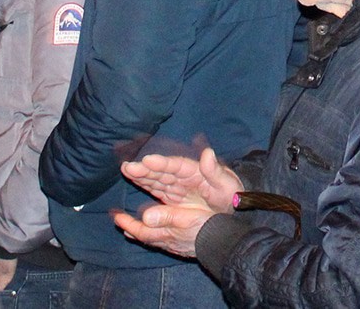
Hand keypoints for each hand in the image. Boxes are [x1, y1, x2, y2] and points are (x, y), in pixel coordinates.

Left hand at [113, 202, 216, 258]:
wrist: (221, 241)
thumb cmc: (204, 226)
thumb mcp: (185, 218)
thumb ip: (165, 216)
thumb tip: (146, 216)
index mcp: (166, 233)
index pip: (142, 231)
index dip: (128, 224)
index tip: (116, 218)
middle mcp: (168, 241)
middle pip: (146, 237)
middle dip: (133, 230)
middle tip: (122, 225)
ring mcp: (176, 244)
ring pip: (156, 240)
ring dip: (144, 234)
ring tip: (135, 231)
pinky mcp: (185, 245)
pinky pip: (166, 241)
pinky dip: (158, 237)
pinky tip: (162, 236)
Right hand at [122, 147, 242, 212]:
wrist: (233, 207)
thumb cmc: (231, 194)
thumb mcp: (226, 184)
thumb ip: (215, 171)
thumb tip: (208, 153)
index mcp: (196, 171)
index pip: (177, 166)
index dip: (163, 163)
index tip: (148, 160)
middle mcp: (183, 176)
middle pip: (162, 171)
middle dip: (145, 169)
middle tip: (128, 167)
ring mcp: (177, 185)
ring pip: (156, 179)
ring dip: (141, 175)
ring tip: (126, 169)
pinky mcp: (172, 196)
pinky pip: (156, 189)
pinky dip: (144, 184)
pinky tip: (132, 178)